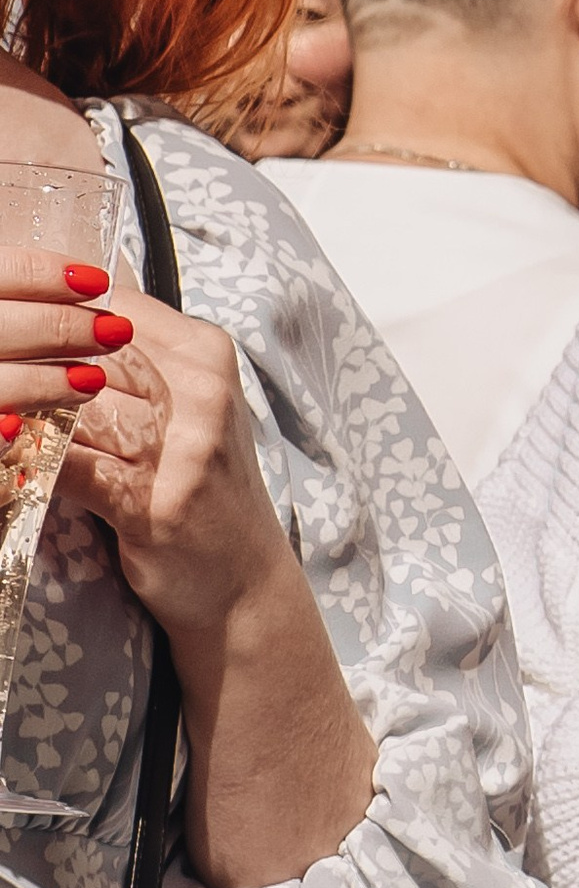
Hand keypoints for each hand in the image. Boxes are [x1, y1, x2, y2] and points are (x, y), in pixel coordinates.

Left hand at [0, 258, 298, 639]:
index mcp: (208, 355)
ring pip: (75, 406)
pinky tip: (14, 464)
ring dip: (28, 414)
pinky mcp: (154, 503)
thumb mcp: (190, 407)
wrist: (245, 580)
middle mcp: (203, 394)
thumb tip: (54, 317)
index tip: (20, 326)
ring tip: (4, 414)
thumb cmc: (205, 487)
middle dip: (32, 364)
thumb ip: (140, 362)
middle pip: (89, 353)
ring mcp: (184, 449)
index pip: (114, 307)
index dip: (56, 314)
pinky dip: (30, 464)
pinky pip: (70, 467)